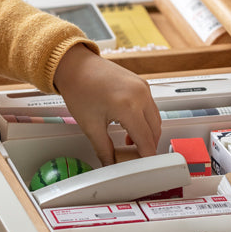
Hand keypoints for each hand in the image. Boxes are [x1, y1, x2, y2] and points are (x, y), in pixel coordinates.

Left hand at [53, 44, 160, 165]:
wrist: (74, 65)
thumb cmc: (79, 88)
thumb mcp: (90, 125)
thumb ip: (103, 149)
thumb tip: (110, 163)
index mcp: (128, 107)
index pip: (146, 140)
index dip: (145, 157)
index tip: (142, 166)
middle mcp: (140, 95)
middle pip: (155, 131)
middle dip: (148, 147)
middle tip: (135, 158)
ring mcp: (143, 87)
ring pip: (155, 119)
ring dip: (147, 134)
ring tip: (131, 144)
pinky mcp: (142, 83)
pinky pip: (151, 107)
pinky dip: (145, 120)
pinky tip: (131, 127)